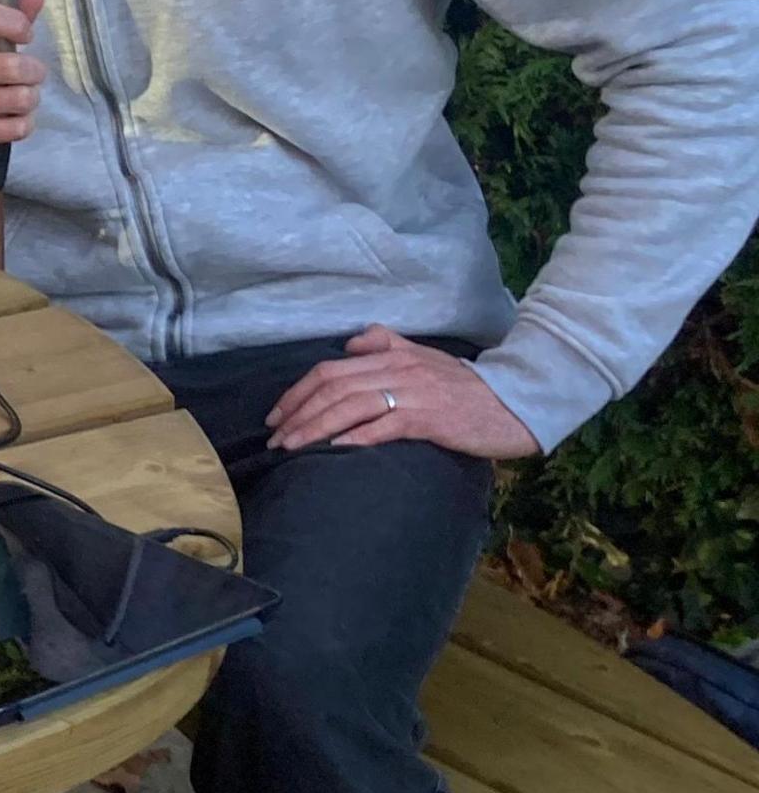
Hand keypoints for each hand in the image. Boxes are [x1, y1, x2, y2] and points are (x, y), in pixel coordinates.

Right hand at [0, 0, 46, 173]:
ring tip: (20, 97)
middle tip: (29, 74)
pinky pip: (16, 127)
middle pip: (14, 66)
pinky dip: (23, 123)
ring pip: (21, 98)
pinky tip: (11, 118)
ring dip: (30, 99)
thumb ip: (1, 23)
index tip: (24, 34)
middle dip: (35, 72)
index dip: (15, 22)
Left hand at [268, 326, 537, 457]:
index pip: (329, 369)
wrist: (517, 402)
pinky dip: (356, 437)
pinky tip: (335, 449)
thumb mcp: (425, 356)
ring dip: (315, 427)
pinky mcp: (430, 419)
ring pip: (350, 406)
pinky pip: (384, 426)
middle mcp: (397, 369)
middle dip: (297, 412)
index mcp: (391, 355)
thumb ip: (387, 343)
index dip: (297, 392)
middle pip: (332, 386)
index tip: (277, 415)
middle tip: (275, 437)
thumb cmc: (467, 387)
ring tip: (292, 447)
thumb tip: (350, 343)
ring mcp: (413, 393)